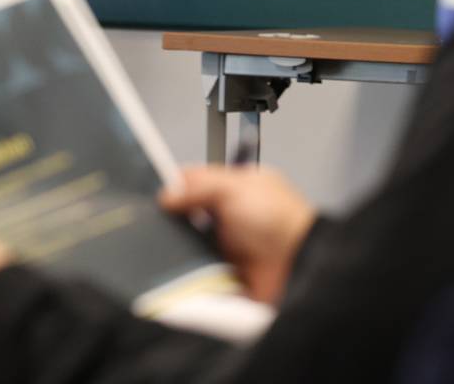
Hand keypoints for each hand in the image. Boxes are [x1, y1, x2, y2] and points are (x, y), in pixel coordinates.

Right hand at [160, 165, 315, 305]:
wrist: (297, 266)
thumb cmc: (275, 220)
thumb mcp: (234, 188)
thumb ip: (197, 186)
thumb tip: (165, 195)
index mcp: (237, 187)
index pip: (197, 181)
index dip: (176, 186)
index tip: (156, 194)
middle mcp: (230, 215)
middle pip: (189, 213)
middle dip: (174, 218)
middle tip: (156, 221)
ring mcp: (227, 244)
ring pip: (190, 242)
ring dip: (180, 245)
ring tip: (163, 245)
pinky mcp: (225, 272)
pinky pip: (198, 268)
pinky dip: (188, 269)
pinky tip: (178, 265)